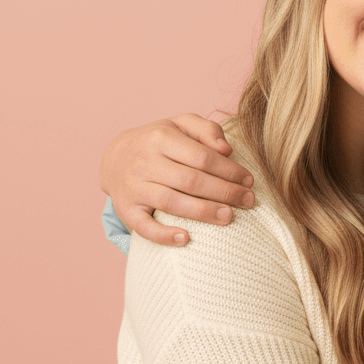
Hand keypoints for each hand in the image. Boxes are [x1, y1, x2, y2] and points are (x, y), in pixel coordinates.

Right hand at [100, 114, 255, 245]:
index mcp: (161, 138)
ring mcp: (134, 187)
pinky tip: (186, 239)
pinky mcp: (126, 209)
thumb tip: (227, 150)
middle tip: (248, 201)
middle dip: (224, 192)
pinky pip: (143, 226)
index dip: (229, 171)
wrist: (115, 156)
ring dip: (204, 212)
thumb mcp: (181, 124)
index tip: (249, 181)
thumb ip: (207, 129)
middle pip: (191, 181)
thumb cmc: (159, 141)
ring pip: (172, 202)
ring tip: (229, 217)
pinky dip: (164, 235)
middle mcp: (145, 162)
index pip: (202, 157)